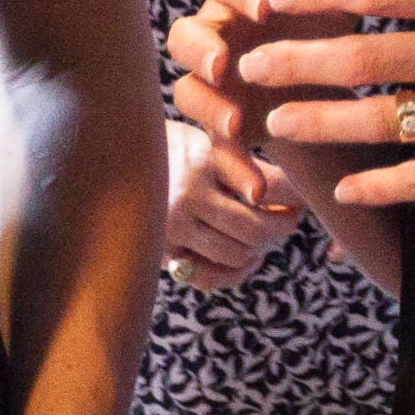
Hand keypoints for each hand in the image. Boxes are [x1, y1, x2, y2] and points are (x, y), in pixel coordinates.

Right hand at [161, 119, 297, 291]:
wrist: (109, 158)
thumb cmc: (168, 144)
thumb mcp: (202, 137)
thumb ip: (239, 159)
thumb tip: (293, 185)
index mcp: (204, 158)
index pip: (269, 184)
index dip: (296, 193)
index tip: (305, 194)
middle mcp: (189, 194)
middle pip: (257, 227)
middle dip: (284, 225)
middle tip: (292, 216)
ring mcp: (174, 227)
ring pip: (237, 253)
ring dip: (261, 247)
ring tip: (266, 230)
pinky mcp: (162, 250)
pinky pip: (210, 277)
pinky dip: (236, 272)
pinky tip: (248, 258)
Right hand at [166, 0, 412, 202]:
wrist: (317, 78)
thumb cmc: (328, 25)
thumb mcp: (347, 3)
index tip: (264, 7)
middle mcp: (219, 34)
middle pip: (186, 34)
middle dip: (201, 48)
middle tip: (224, 64)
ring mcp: (214, 83)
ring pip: (187, 91)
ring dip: (207, 107)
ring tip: (235, 126)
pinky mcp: (221, 125)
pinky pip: (214, 147)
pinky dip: (234, 167)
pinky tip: (259, 189)